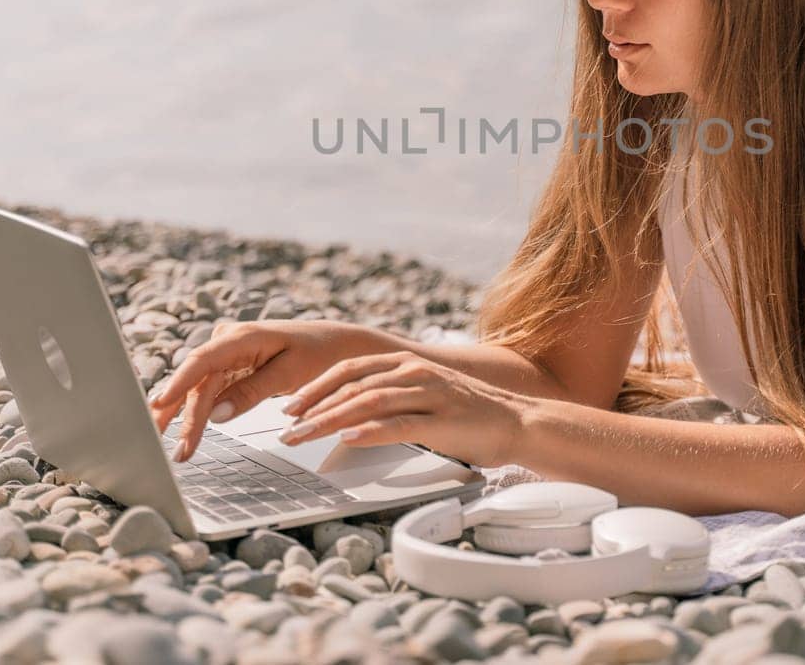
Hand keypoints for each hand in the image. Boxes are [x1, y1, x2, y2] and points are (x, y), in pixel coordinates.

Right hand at [148, 319, 367, 461]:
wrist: (335, 344)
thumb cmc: (318, 354)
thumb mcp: (290, 374)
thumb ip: (252, 392)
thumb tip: (216, 415)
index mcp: (243, 336)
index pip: (201, 361)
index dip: (177, 384)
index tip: (158, 405)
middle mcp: (228, 340)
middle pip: (196, 380)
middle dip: (180, 415)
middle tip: (173, 449)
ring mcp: (226, 352)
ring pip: (199, 388)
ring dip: (187, 419)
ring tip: (179, 451)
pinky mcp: (229, 365)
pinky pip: (208, 389)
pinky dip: (198, 412)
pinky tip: (186, 433)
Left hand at [278, 350, 530, 468]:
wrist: (518, 421)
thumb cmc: (468, 416)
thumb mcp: (424, 399)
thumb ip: (392, 400)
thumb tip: (349, 417)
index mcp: (407, 364)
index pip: (350, 370)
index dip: (316, 386)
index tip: (291, 406)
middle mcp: (414, 372)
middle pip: (352, 386)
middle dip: (314, 407)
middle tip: (286, 427)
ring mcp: (429, 394)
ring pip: (368, 403)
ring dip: (330, 420)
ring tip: (304, 436)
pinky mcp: (441, 420)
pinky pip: (399, 424)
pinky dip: (370, 432)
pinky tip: (348, 439)